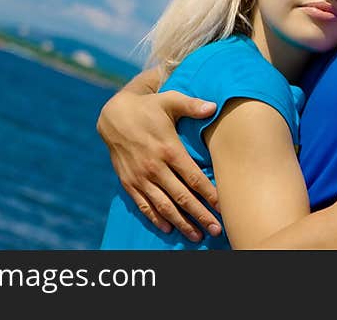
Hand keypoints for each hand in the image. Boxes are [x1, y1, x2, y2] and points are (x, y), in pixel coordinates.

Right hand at [96, 84, 222, 241]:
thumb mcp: (169, 100)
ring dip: (181, 223)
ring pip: (164, 206)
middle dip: (200, 215)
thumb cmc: (147, 107)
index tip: (223, 206)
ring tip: (197, 236)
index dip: (209, 194)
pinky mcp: (128, 182)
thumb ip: (192, 105)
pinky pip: (144, 205)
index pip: (193, 177)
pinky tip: (169, 228)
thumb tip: (213, 106)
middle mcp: (155, 167)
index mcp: (168, 149)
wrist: (113, 115)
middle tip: (216, 229)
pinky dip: (156, 218)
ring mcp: (140, 177)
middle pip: (182, 197)